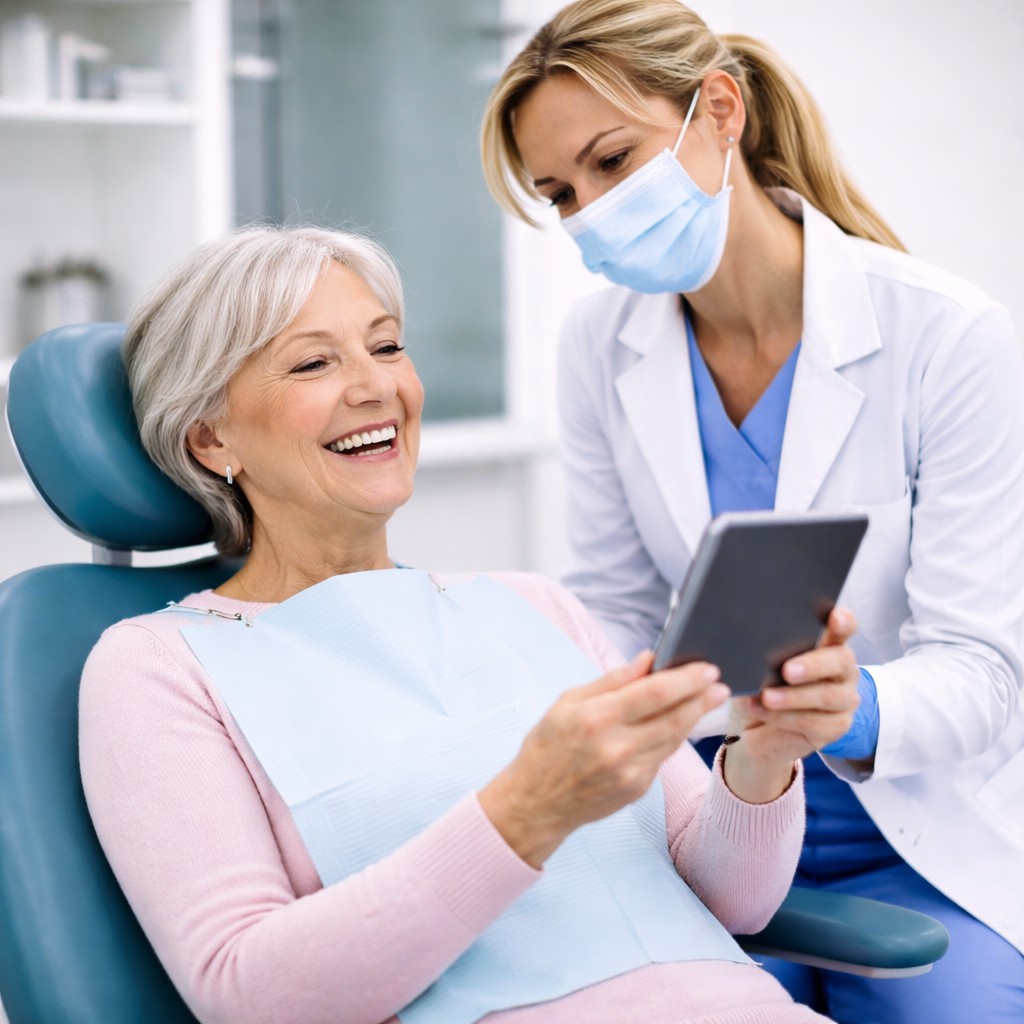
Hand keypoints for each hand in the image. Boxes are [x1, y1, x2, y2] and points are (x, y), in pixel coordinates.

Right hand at [479, 651, 729, 867]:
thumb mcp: (568, 702)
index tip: (707, 668)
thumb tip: (648, 659)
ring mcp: (629, 772)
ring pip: (674, 738)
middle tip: (720, 684)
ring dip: (694, 717)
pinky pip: (662, 756)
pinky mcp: (636, 789)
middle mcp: (616, 746)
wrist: (537, 803)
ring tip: (709, 699)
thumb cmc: (549, 745)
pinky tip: (679, 724)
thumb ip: (612, 680)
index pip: (654, 693)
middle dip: (702, 698)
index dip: (686, 680)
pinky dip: (672, 738)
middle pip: (674, 717)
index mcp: (596, 717)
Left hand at [723, 607, 860, 801]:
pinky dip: (784, 716)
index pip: (844, 627)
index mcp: (826, 644)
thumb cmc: (758, 686)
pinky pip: (814, 722)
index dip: (843, 621)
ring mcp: (843, 698)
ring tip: (766, 696)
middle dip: (812, 665)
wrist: (752, 729)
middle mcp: (841, 669)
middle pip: (840, 661)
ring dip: (793, 696)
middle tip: (786, 671)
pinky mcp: (837, 726)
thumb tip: (751, 642)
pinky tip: (761, 710)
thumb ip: (765, 651)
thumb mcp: (758, 665)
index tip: (834, 618)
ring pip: (827, 696)